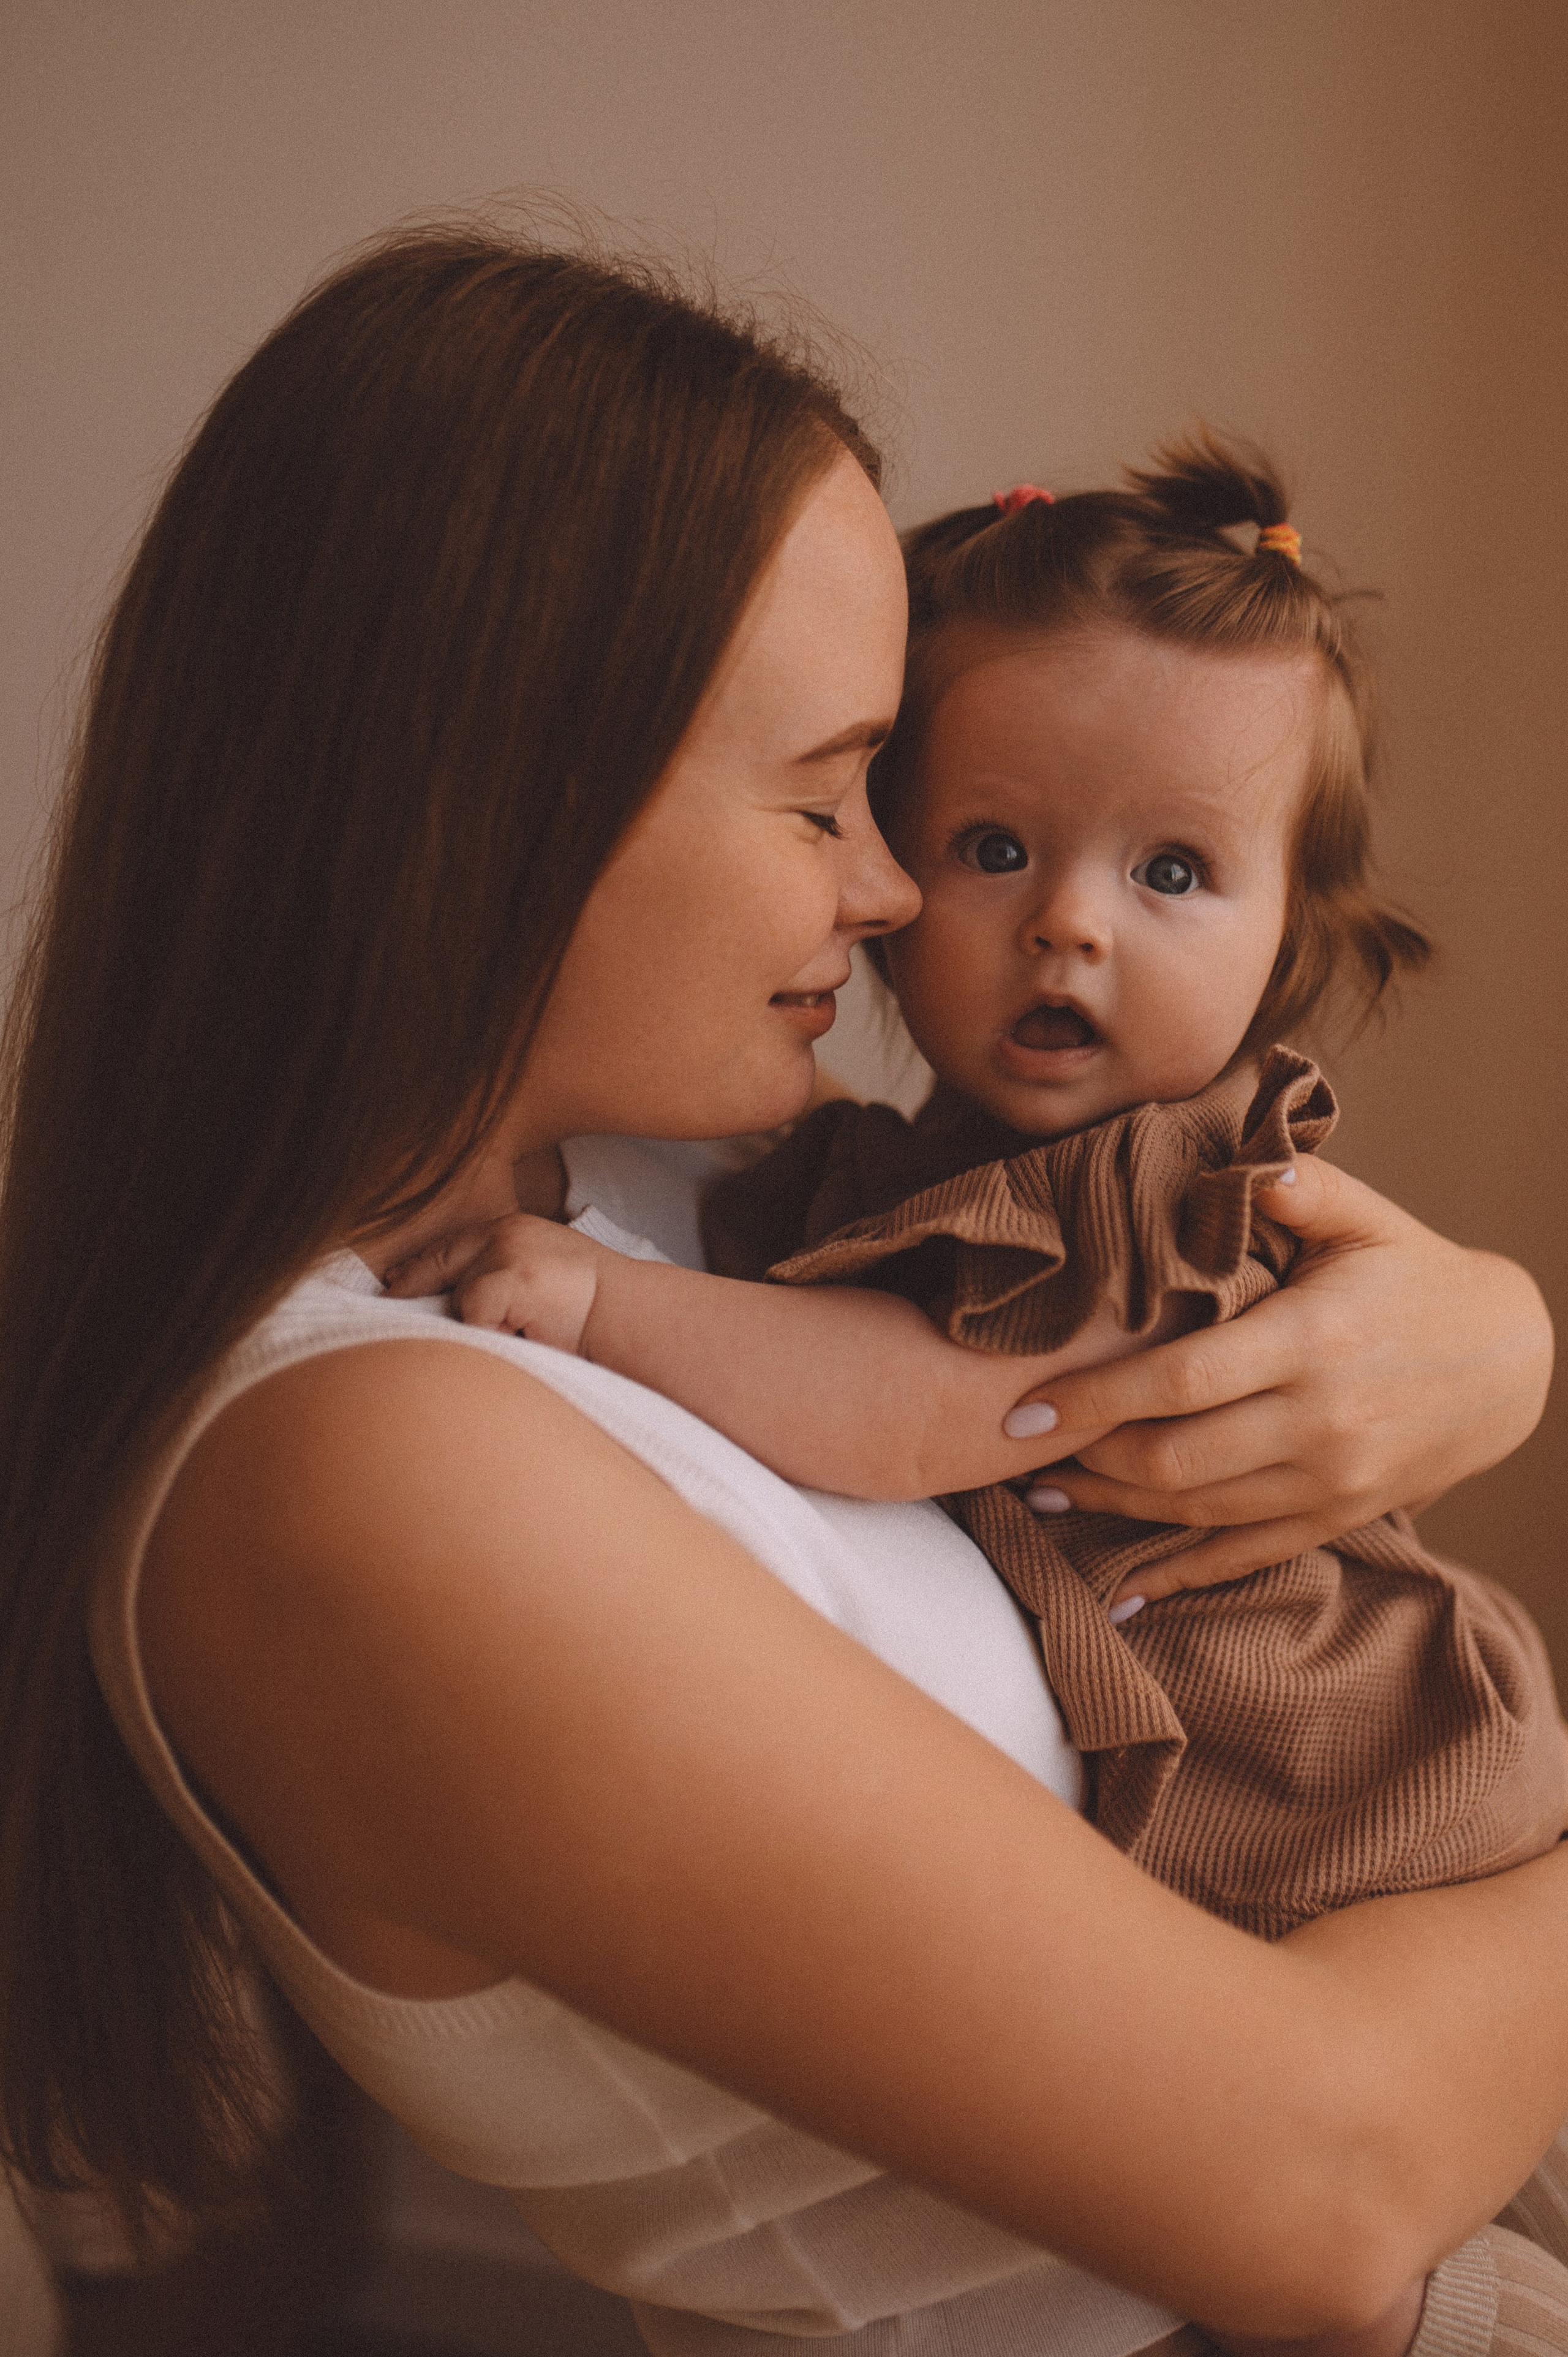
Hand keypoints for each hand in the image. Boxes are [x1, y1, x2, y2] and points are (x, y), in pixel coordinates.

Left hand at [384, 1214, 604, 1353]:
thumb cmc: (592, 1310)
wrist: (632, 1313)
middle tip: (390, 1304)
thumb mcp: (540, 1280)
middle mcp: (506, 1233)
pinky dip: (491, 1334)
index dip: (418, 1268)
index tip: (392, 1283)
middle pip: (441, 1263)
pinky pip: (474, 1314)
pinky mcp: (512, 1278)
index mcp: (512, 1230)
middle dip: (415, 1289)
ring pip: (459, 1298)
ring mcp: (508, 1253)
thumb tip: (450, 1304)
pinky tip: (524, 1336)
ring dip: (478, 1326)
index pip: (452, 1246)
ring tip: (520, 1333)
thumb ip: (499, 1278)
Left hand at [1010, 1156, 1552, 1606]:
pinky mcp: (1340, 1517)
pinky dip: (1180, 1576)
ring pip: (1199, 1513)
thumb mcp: (1368, 1217)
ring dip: (1113, 1510)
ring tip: (1046, 1494)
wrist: (1512, 1362)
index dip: (1096, 1399)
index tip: (1025, 1409)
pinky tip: (1122, 1588)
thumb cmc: (1418, 1276)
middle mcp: (1319, 1423)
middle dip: (1089, 1460)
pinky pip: (1247, 1557)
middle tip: (1017, 1451)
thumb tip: (1236, 1163)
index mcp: (1311, 1342)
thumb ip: (1296, 1186)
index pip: (1181, 1381)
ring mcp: (1332, 1483)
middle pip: (1177, 1460)